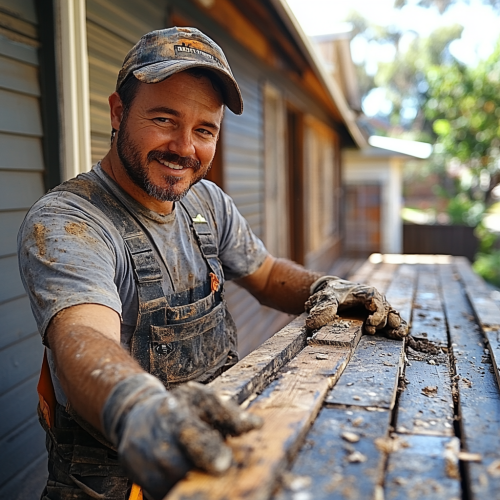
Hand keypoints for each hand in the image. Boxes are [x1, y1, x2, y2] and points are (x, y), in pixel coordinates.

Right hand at [102, 374, 261, 498]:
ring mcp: (145, 464)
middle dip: (206, 470)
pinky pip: (166, 492)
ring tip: (203, 466)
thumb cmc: (177, 407)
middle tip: (223, 468)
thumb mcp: (202, 399)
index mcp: (174, 415)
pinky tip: (190, 474)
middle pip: (184, 468)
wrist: (137, 414)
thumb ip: (229, 414)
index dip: (209, 451)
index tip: (225, 465)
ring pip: (176, 484)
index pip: (191, 435)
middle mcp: (156, 441)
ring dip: (195, 480)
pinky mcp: (141, 482)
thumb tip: (256, 425)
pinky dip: (183, 488)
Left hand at [305, 276, 407, 338]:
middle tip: (369, 328)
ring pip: (393, 316)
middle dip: (381, 321)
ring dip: (392, 326)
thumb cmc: (331, 294)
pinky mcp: (379, 316)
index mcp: (365, 292)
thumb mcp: (325, 298)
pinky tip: (396, 335)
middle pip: (386, 310)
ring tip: (391, 335)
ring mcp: (379, 308)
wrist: (333, 293)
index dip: (378, 312)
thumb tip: (312, 324)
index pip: (377, 300)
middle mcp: (375, 299)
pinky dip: (397, 327)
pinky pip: (393, 321)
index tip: (370, 323)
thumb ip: (322, 309)